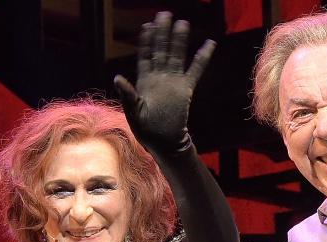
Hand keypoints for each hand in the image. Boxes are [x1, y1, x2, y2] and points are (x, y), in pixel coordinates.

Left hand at [113, 11, 215, 153]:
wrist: (165, 142)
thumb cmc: (146, 130)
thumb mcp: (133, 113)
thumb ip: (127, 95)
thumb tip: (117, 78)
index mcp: (145, 81)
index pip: (145, 55)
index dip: (145, 41)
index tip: (147, 25)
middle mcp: (159, 77)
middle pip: (161, 49)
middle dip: (162, 32)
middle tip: (164, 13)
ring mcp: (173, 81)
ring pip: (176, 55)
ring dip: (179, 39)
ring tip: (182, 22)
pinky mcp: (186, 88)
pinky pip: (196, 69)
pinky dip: (202, 57)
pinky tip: (209, 43)